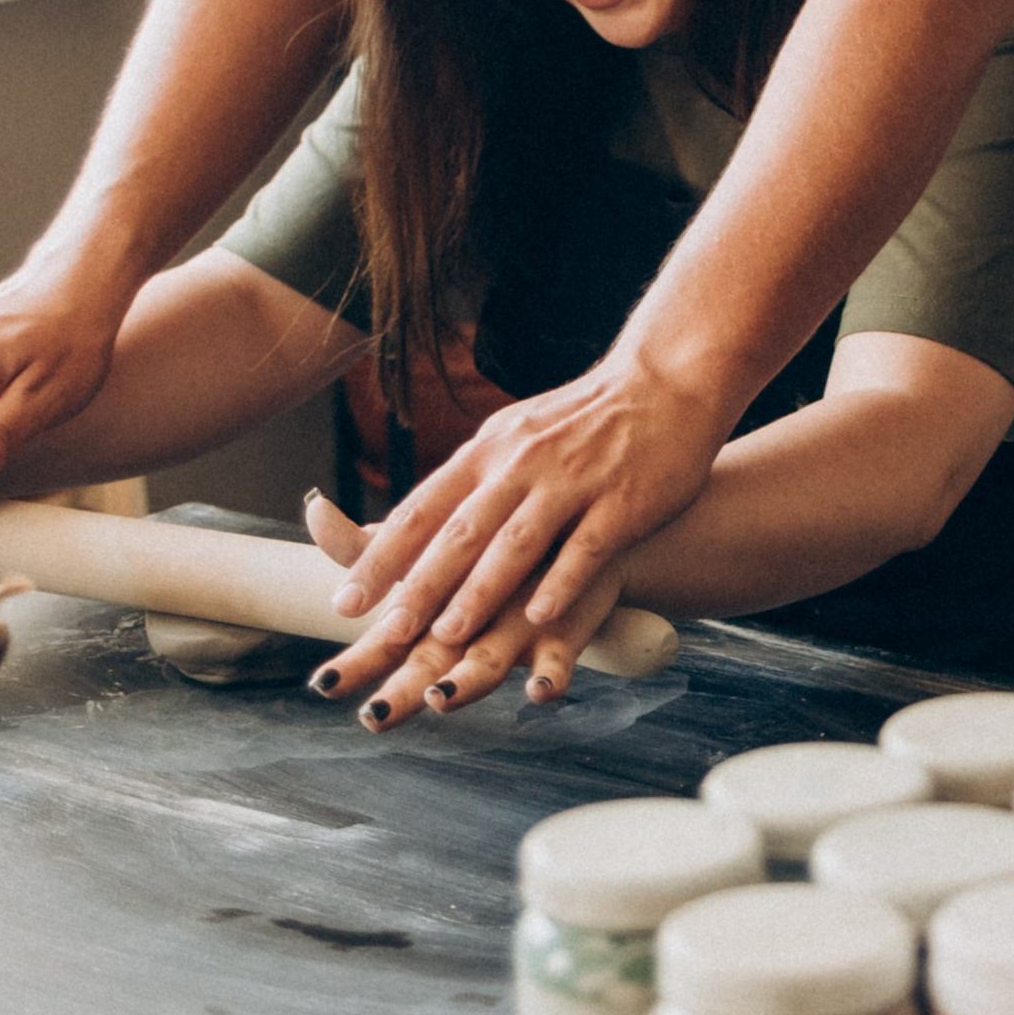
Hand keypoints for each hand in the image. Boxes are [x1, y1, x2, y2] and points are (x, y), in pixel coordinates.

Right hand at [297, 486, 622, 726]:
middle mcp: (469, 631)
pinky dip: (548, 676)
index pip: (388, 640)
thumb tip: (311, 508)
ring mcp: (515, 635)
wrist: (567, 532)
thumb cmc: (487, 547)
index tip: (322, 685)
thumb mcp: (429, 535)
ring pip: (487, 665)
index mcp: (433, 611)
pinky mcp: (564, 631)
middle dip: (403, 692)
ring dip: (465, 685)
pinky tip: (541, 691)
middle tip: (373, 716)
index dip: (358, 662)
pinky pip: (558, 658)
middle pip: (430, 665)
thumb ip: (374, 538)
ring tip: (440, 698)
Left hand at [319, 355, 724, 691]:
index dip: (382, 558)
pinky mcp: (622, 500)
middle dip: (418, 586)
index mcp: (488, 451)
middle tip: (384, 633)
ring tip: (448, 635)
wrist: (666, 380)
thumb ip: (470, 479)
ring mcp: (572, 481)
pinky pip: (586, 547)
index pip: (422, 509)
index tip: (347, 601)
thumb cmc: (583, 420)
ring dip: (480, 590)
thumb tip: (414, 524)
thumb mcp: (515, 436)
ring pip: (517, 542)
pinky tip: (542, 618)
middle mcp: (521, 464)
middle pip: (460, 532)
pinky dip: (561, 582)